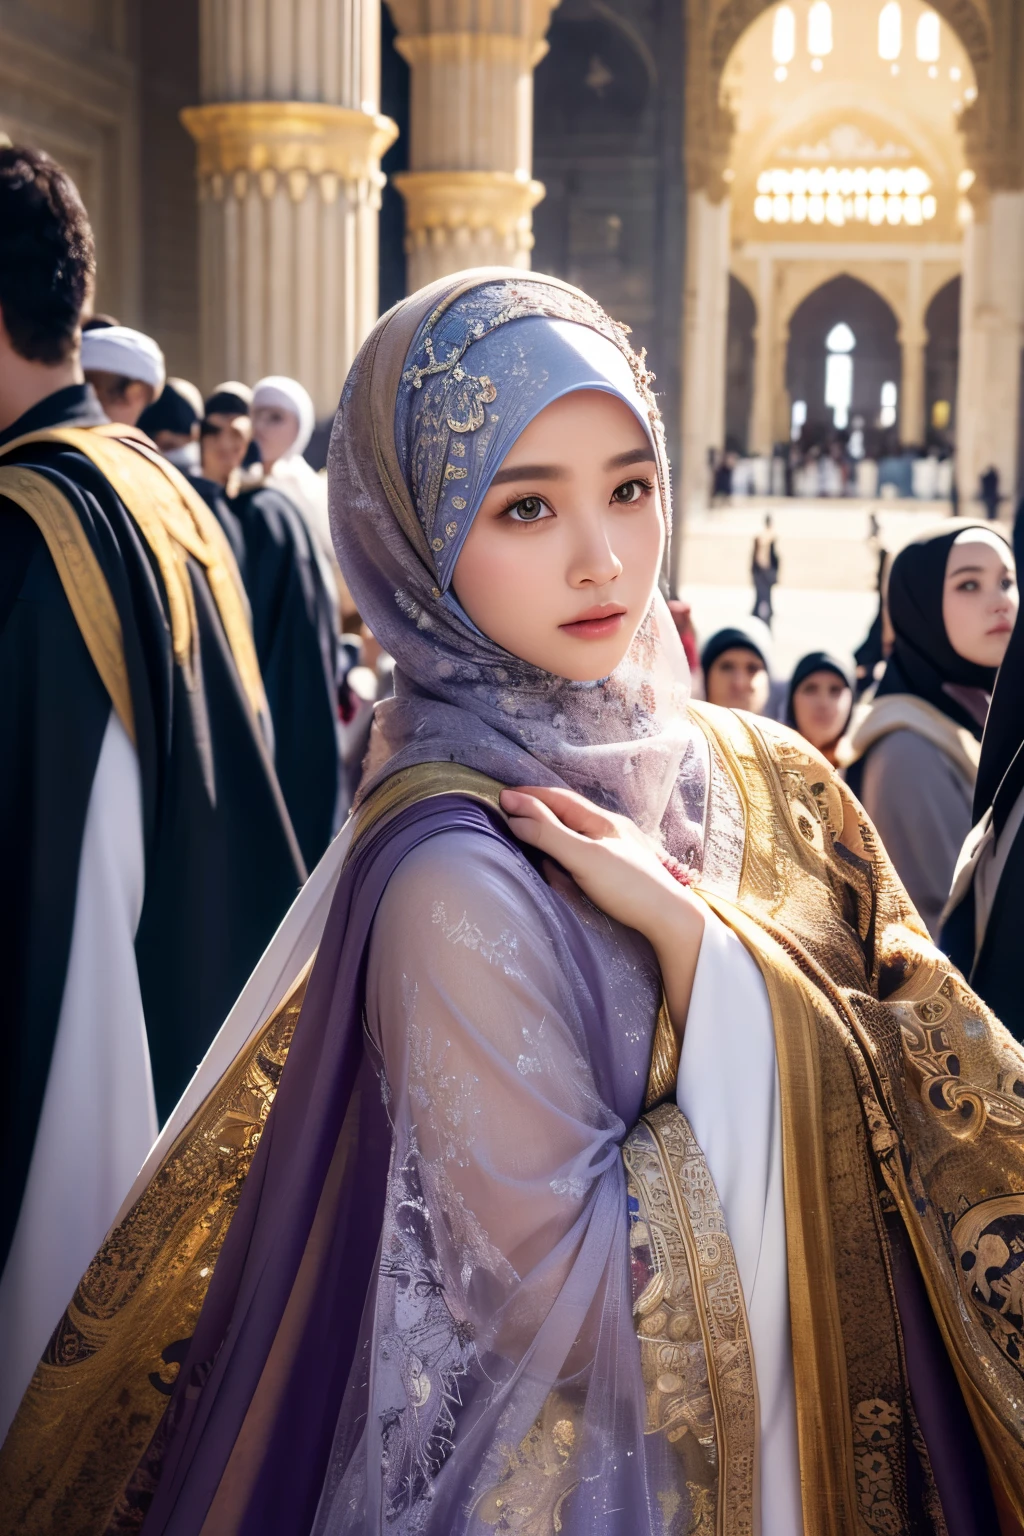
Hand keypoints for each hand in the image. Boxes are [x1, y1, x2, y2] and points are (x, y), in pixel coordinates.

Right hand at [499, 785, 704, 1036]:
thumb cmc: (629, 887)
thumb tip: (514, 810)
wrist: (671, 920)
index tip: (503, 796)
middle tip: (510, 810)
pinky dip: (563, 846)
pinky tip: (559, 857)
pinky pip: (583, 849)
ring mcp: (616, 850)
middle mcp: (610, 830)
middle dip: (538, 807)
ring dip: (551, 825)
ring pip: (576, 830)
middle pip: (567, 812)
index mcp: (602, 820)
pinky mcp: (618, 871)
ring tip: (528, 828)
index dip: (530, 795)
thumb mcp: (583, 857)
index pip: (559, 798)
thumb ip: (548, 833)